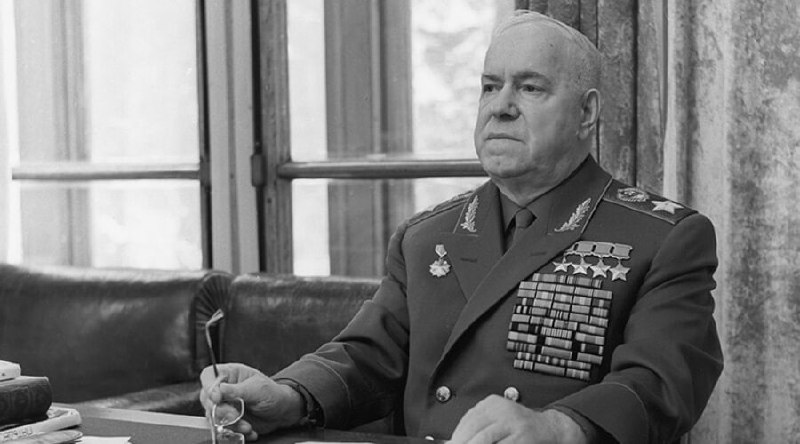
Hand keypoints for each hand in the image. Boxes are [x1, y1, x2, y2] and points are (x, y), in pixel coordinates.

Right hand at [199, 363, 305, 440]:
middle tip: (235, 415)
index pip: (208, 376)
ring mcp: (224, 405)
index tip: (217, 398)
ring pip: (213, 417)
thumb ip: (237, 390)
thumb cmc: (272, 393)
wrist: (282, 411)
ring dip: (230, 424)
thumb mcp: (257, 389)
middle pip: (207, 399)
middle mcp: (224, 389)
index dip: (209, 387)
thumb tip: (219, 389)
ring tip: (247, 426)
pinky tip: (249, 430)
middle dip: (221, 411)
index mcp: (230, 374)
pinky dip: (235, 432)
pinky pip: (222, 428)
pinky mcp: (227, 420)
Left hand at [448, 395, 587, 443]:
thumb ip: (477, 430)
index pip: (468, 420)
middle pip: (474, 429)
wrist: (552, 429)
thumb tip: (452, 442)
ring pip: (484, 439)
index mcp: (492, 403)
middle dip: (463, 443)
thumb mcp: (497, 422)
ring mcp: (513, 422)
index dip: (457, 436)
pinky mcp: (522, 436)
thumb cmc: (521, 429)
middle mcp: (502, 409)